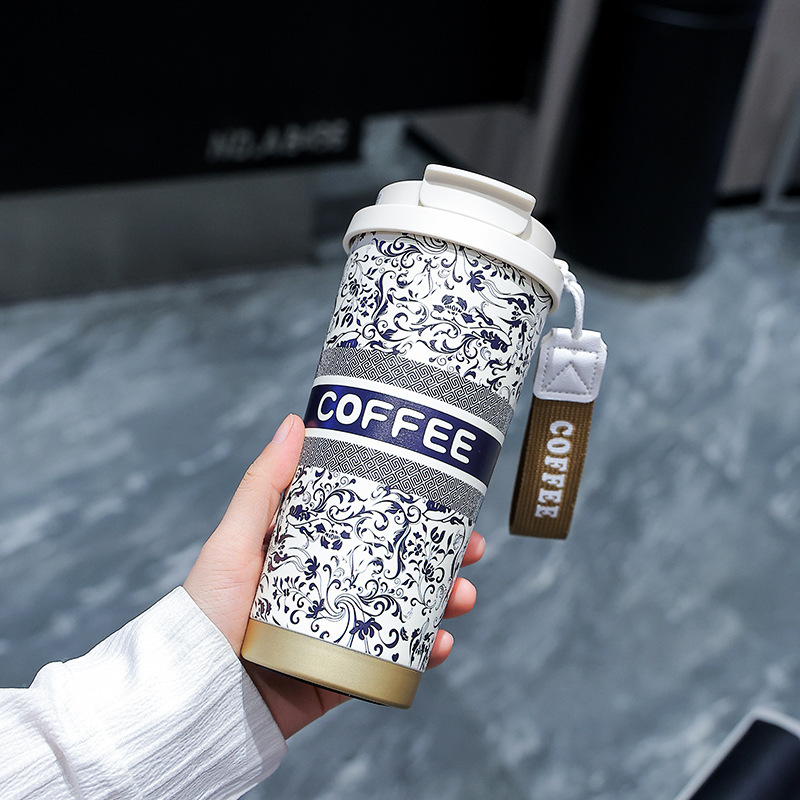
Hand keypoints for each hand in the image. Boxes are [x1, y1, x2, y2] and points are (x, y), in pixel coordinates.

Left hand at [184, 414, 484, 737]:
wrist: (197, 697)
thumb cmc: (206, 613)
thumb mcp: (234, 541)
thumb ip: (262, 486)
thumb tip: (294, 422)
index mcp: (310, 554)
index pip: (371, 524)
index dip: (414, 511)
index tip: (449, 501)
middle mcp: (331, 589)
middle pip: (400, 565)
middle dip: (445, 557)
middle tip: (474, 550)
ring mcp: (341, 632)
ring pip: (408, 610)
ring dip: (446, 601)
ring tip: (464, 597)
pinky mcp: (345, 675)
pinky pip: (396, 662)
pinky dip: (425, 653)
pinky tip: (441, 644)